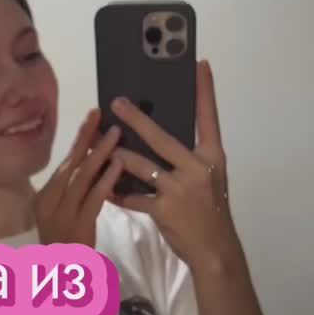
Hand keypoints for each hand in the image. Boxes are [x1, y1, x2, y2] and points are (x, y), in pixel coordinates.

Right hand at [35, 109, 123, 247]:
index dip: (79, 140)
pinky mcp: (78, 225)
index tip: (93, 118)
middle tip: (101, 115)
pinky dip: (106, 180)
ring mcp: (62, 214)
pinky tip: (118, 166)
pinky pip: (93, 198)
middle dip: (86, 138)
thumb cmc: (67, 246)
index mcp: (45, 197)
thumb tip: (94, 163)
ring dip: (99, 153)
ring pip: (81, 177)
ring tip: (115, 134)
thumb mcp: (64, 216)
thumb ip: (75, 193)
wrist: (61, 278)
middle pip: (70, 163)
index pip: (64, 163)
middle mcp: (49, 202)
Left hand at [109, 61, 241, 271]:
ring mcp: (180, 188)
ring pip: (141, 166)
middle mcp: (197, 168)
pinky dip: (118, 193)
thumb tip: (160, 139)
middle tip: (117, 102)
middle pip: (161, 137)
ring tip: (98, 146)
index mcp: (212, 157)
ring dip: (117, 157)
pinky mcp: (164, 209)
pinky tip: (105, 188)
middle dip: (136, 119)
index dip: (205, 91)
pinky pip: (134, 197)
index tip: (200, 65)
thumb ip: (189, 159)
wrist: (215, 249)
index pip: (209, 118)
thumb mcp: (209, 179)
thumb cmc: (210, 212)